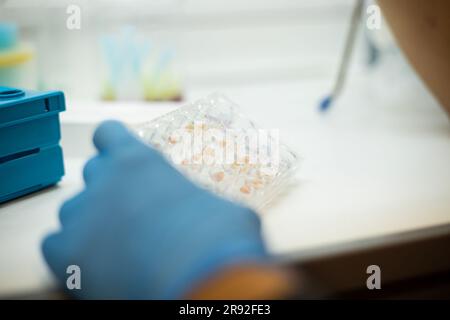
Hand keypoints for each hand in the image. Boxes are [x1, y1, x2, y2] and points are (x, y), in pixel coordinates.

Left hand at [42, 120, 267, 298]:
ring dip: (91, 221)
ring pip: (73, 210)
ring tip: (117, 245)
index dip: (114, 144)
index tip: (121, 160)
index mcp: (138, 161)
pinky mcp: (65, 254)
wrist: (198, 281)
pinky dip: (71, 253)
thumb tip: (204, 213)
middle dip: (109, 187)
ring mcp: (80, 216)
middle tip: (130, 211)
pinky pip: (56, 244)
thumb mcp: (218, 206)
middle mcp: (103, 181)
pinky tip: (95, 265)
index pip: (108, 133)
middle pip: (92, 172)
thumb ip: (195, 199)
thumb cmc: (217, 238)